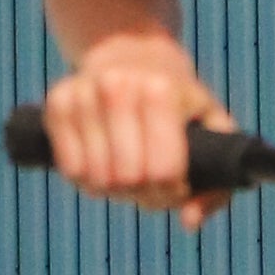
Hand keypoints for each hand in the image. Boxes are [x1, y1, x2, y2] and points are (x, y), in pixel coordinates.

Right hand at [43, 35, 235, 228]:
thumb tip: (189, 222)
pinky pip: (70, 169)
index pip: (162, 172)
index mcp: (161, 90)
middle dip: (142, 192)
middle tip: (150, 180)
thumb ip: (217, 182)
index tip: (177, 183)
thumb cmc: (180, 102)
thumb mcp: (213, 129)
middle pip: (128, 180)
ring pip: (97, 179)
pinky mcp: (57, 101)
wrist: (133, 52)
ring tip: (128, 169)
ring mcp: (83, 92)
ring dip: (114, 188)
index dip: (172, 192)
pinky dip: (87, 178)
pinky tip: (102, 161)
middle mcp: (118, 86)